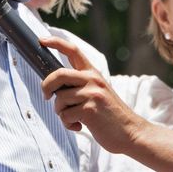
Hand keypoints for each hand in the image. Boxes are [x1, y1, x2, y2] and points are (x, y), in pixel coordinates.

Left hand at [40, 36, 144, 152]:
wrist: (130, 131)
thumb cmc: (109, 114)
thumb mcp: (97, 92)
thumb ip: (80, 85)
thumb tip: (53, 87)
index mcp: (93, 73)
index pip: (73, 51)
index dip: (56, 43)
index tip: (42, 40)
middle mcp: (92, 79)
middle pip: (59, 74)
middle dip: (46, 85)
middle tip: (46, 96)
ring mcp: (92, 94)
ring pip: (60, 99)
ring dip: (61, 112)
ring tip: (73, 118)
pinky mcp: (90, 110)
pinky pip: (65, 115)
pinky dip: (68, 123)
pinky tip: (79, 125)